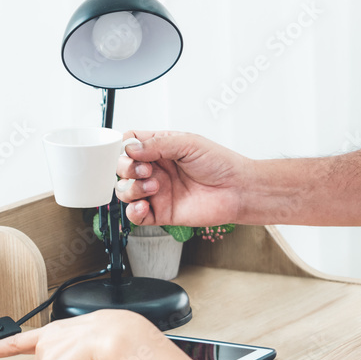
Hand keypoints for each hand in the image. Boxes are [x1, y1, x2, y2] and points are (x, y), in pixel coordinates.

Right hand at [115, 131, 248, 226]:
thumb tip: (131, 148)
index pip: (129, 145)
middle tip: (145, 170)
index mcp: (160, 149)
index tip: (128, 150)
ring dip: (130, 189)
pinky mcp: (161, 213)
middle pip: (122, 168)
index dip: (123, 147)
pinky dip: (133, 212)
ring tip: (152, 186)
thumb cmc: (220, 164)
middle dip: (126, 169)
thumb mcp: (188, 143)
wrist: (238, 189)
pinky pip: (136, 216)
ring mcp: (157, 192)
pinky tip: (144, 205)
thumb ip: (157, 144)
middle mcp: (156, 170)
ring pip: (125, 191)